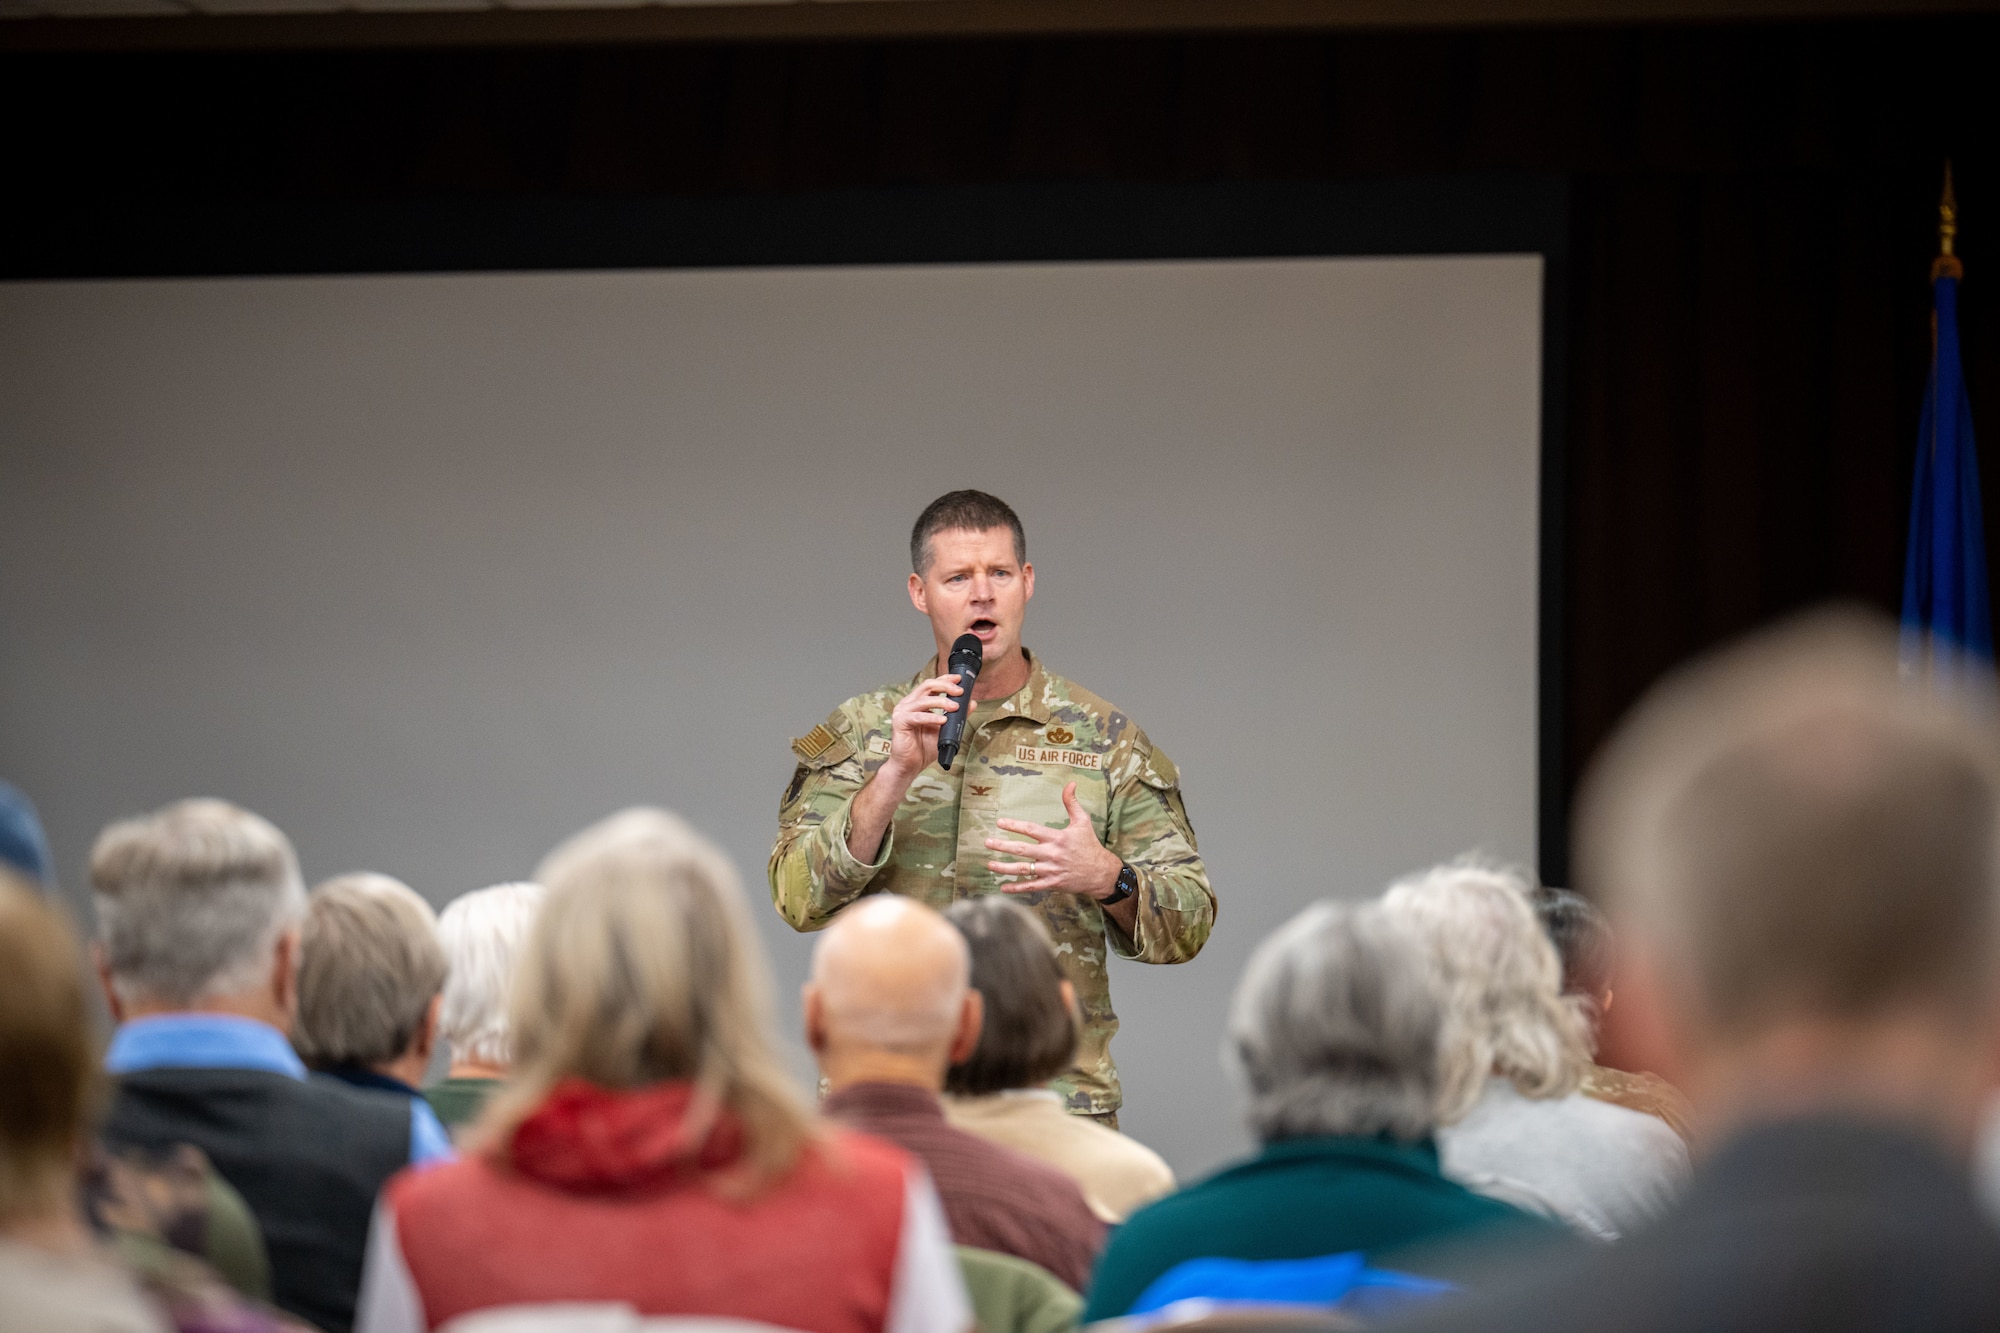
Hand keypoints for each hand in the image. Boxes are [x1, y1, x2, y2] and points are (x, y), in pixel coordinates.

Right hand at [885, 672, 966, 775]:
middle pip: (927, 686)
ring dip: (942, 702)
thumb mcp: (945, 729)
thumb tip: (971, 703)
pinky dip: (932, 717)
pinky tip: (942, 721)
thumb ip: (957, 716)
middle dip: (945, 686)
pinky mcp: (900, 722)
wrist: (910, 765)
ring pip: (924, 700)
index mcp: (918, 702)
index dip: (945, 679)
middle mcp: (909, 703)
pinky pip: (918, 717)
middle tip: (959, 692)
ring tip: (955, 707)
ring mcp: (903, 711)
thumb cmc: (924, 748)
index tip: (959, 679)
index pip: (932, 685)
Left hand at [985, 782, 1122, 899]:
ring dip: (1005, 867)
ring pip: (1024, 869)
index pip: (1031, 829)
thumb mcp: (1082, 822)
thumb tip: (1070, 783)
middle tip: (987, 842)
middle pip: (1023, 849)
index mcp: (1057, 838)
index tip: (1000, 822)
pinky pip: (1032, 886)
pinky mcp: (1052, 883)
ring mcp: (1051, 870)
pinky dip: (1017, 888)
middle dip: (1003, 846)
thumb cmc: (1089, 845)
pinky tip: (1003, 887)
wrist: (1100, 872)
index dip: (1014, 825)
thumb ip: (1072, 803)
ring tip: (990, 864)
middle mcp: (1052, 854)